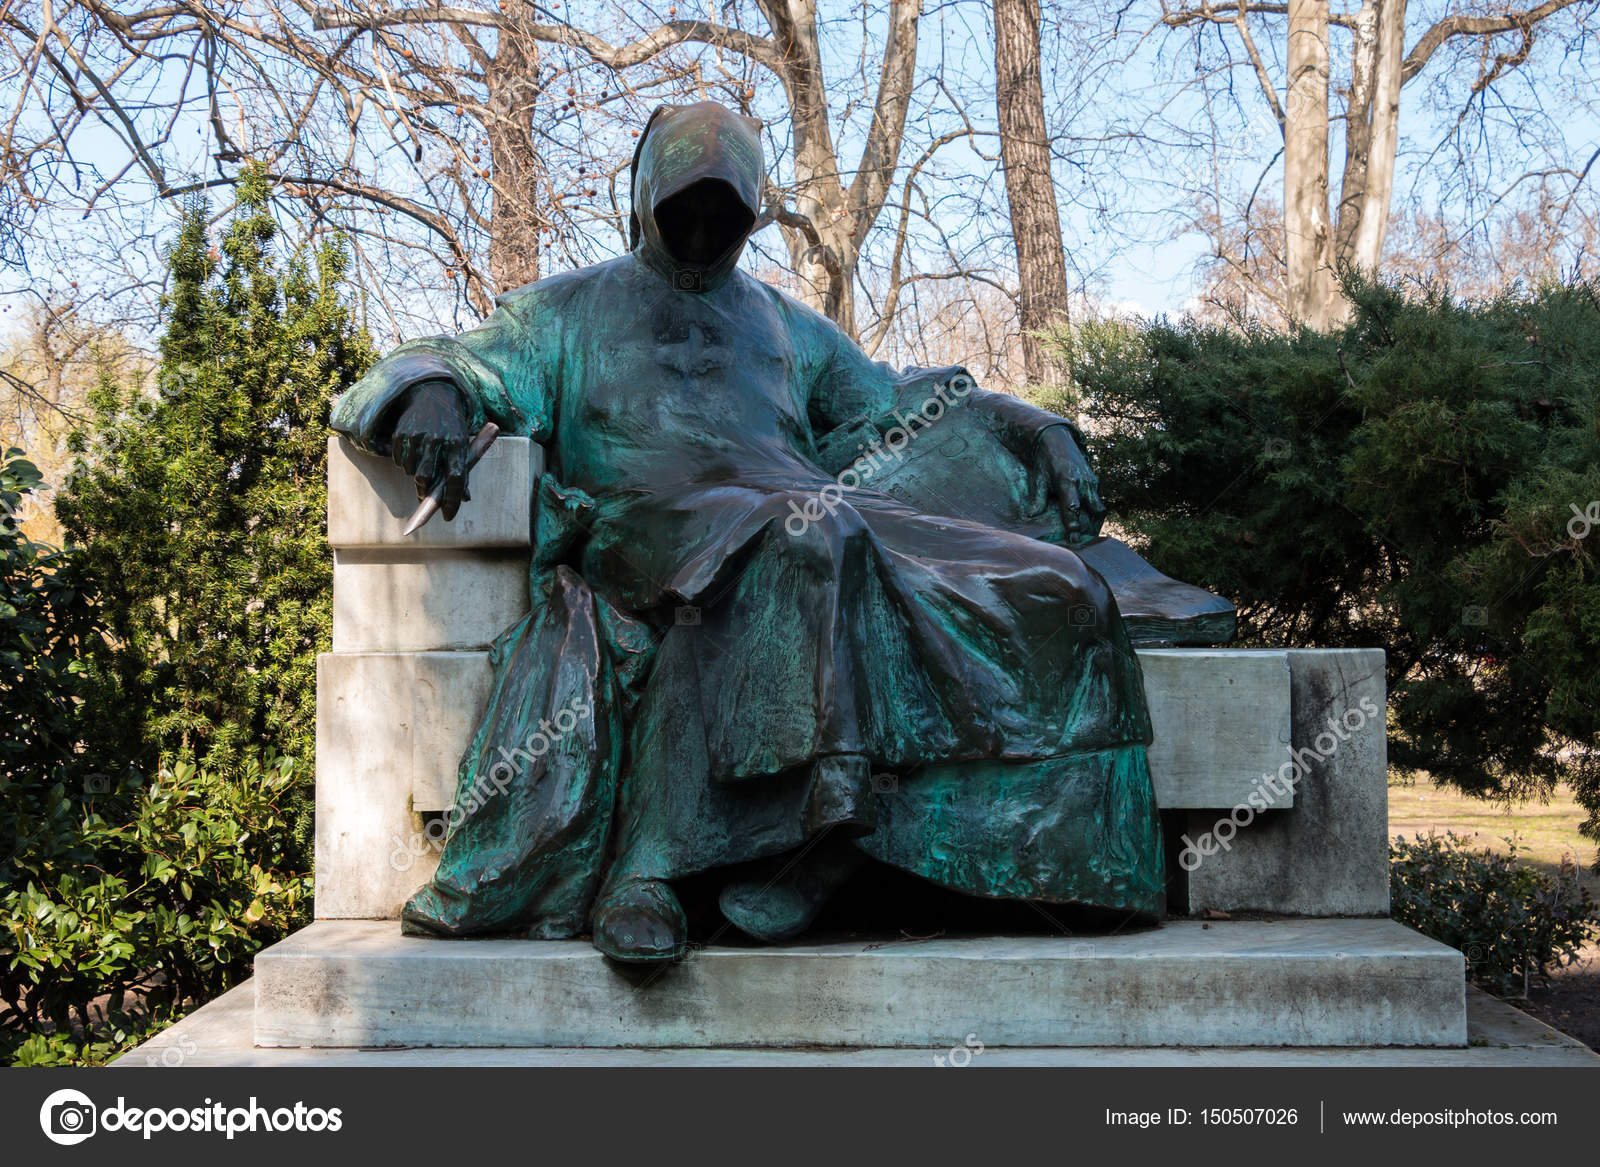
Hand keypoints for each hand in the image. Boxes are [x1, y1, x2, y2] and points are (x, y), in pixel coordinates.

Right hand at [389, 380, 472, 519]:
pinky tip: (413, 452)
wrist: (432, 393)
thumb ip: (464, 470)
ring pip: (410, 472)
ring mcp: (417, 434)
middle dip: (425, 492)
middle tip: (426, 496)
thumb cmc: (452, 424)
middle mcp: (437, 438)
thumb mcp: (462, 443)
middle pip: (426, 478)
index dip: (452, 500)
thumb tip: (464, 499)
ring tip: (422, 465)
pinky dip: (404, 463)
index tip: (449, 516)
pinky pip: (399, 461)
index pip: (456, 477)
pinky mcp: (401, 432)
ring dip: (415, 476)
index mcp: (457, 442)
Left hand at [1035, 425, 1105, 543]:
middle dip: (1092, 525)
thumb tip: (1032, 516)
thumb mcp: (1039, 478)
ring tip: (1087, 533)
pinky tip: (1086, 519)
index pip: (1073, 508)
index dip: (1074, 524)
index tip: (1074, 537)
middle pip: (1095, 509)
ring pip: (1098, 505)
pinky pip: (1097, 498)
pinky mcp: (1094, 479)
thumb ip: (1038, 498)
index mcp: (1067, 482)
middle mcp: (1083, 482)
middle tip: (1084, 539)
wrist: (1057, 439)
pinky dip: (1093, 509)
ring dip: (1094, 519)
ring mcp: (1091, 481)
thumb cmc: (1046, 461)